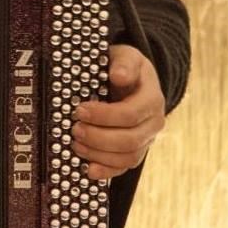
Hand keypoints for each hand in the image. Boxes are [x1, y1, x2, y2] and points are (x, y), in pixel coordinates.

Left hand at [71, 44, 165, 179]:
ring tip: (75, 144)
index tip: (79, 110)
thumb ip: (124, 63)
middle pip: (129, 140)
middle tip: (74, 129)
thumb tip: (119, 75)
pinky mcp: (136, 150)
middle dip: (98, 137)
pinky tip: (89, 170)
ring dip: (99, 154)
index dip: (104, 116)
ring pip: (128, 157)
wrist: (132, 78)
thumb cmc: (124, 67)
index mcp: (151, 99)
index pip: (130, 114)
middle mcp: (153, 123)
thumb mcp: (126, 56)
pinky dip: (108, 171)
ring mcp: (146, 139)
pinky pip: (125, 167)